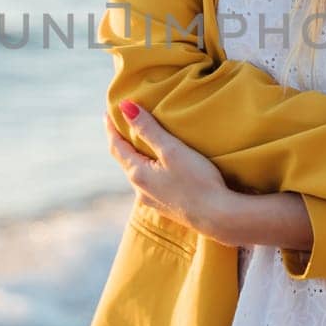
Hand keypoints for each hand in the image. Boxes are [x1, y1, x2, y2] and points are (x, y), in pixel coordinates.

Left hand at [104, 101, 233, 235]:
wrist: (218, 217)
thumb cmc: (197, 181)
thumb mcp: (172, 150)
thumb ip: (148, 129)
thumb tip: (125, 107)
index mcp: (138, 174)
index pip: (117, 147)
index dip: (112, 129)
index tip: (107, 113)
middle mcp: (140, 190)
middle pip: (125, 161)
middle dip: (122, 142)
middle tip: (121, 125)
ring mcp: (153, 201)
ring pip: (138, 173)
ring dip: (136, 157)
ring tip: (139, 143)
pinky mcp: (167, 207)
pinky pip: (150, 183)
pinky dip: (148, 168)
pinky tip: (158, 168)